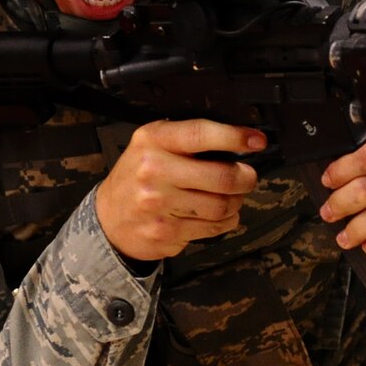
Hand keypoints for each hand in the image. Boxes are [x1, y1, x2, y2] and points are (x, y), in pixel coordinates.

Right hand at [95, 120, 262, 261]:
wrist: (108, 218)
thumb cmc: (139, 176)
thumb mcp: (153, 145)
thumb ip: (188, 139)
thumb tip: (240, 140)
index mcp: (152, 140)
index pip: (200, 134)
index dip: (235, 137)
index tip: (257, 140)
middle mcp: (153, 169)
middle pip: (222, 176)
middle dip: (245, 178)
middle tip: (247, 177)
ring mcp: (158, 203)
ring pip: (222, 205)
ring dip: (236, 202)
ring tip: (230, 197)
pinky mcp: (166, 231)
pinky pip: (214, 227)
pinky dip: (226, 221)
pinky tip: (218, 215)